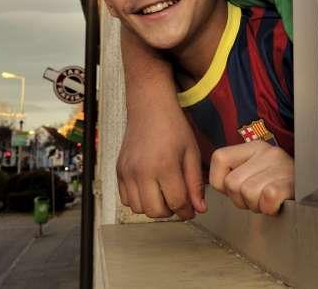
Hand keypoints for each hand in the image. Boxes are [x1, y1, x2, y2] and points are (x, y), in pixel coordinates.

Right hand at [117, 26, 204, 219]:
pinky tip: (149, 188)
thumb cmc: (174, 127)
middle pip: (155, 211)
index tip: (191, 209)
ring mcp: (127, 172)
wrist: (149, 107)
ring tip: (164, 194)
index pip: (176, 203)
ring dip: (153, 207)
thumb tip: (199, 210)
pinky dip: (138, 200)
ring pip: (138, 209)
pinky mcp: (118, 170)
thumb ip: (195, 183)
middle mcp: (142, 172)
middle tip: (178, 201)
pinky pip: (125, 199)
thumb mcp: (192, 152)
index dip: (187, 211)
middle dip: (170, 211)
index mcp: (164, 166)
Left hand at [208, 141, 293, 215]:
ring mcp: (279, 165)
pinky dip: (269, 207)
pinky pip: (267, 197)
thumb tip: (217, 186)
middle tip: (257, 199)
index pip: (219, 158)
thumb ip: (235, 175)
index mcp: (253, 147)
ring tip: (267, 201)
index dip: (221, 182)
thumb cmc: (282, 184)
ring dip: (256, 205)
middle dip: (241, 200)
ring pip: (247, 193)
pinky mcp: (289, 181)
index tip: (236, 189)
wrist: (316, 187)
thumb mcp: (257, 171)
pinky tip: (276, 204)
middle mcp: (266, 151)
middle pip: (232, 184)